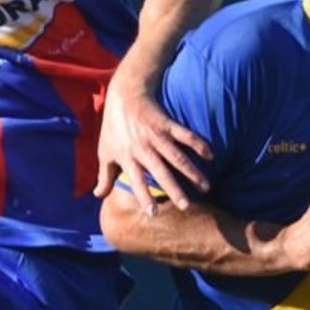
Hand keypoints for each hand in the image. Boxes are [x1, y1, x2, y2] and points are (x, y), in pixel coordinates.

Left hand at [94, 75, 210, 213]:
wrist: (124, 95)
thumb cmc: (113, 127)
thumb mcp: (104, 152)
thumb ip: (103, 176)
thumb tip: (97, 196)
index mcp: (128, 157)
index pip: (136, 181)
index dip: (144, 196)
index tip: (153, 213)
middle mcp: (143, 148)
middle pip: (161, 172)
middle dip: (174, 189)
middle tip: (186, 206)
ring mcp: (157, 136)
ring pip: (177, 157)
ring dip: (193, 172)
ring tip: (206, 187)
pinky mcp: (167, 123)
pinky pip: (186, 135)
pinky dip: (199, 144)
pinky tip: (211, 156)